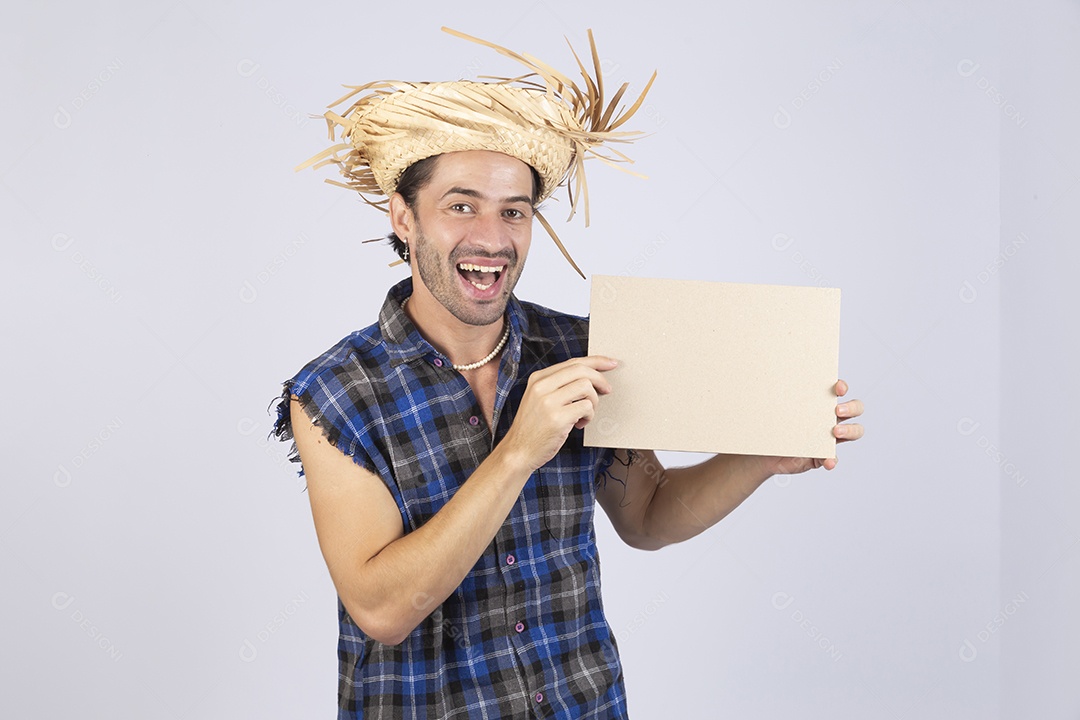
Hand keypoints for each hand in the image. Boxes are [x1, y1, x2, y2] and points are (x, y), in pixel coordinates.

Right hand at [501, 356, 617, 471]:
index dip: (596, 361)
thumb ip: (559, 385)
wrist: (518, 451)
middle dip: (600, 379)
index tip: (610, 363)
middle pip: (581, 370)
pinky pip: (586, 407)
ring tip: (586, 413)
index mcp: (538, 378)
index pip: (573, 362)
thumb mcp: (539, 398)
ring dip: (594, 401)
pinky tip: (580, 424)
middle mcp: (542, 386)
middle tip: (607, 390)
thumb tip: (590, 377)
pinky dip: (589, 416)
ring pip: (586, 387)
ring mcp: (548, 402)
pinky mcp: (557, 418)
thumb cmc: (533, 427)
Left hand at [759, 378, 864, 475]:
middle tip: (837, 411)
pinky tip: (828, 461)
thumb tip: (774, 394)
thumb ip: (779, 404)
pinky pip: (833, 458)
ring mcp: (829, 437)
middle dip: (851, 407)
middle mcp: (830, 418)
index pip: (840, 390)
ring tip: (835, 432)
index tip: (837, 387)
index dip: (842, 387)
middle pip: (856, 408)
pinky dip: (832, 460)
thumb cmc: (774, 427)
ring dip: (849, 430)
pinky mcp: (824, 456)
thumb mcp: (776, 413)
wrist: (766, 452)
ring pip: (854, 431)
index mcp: (820, 404)